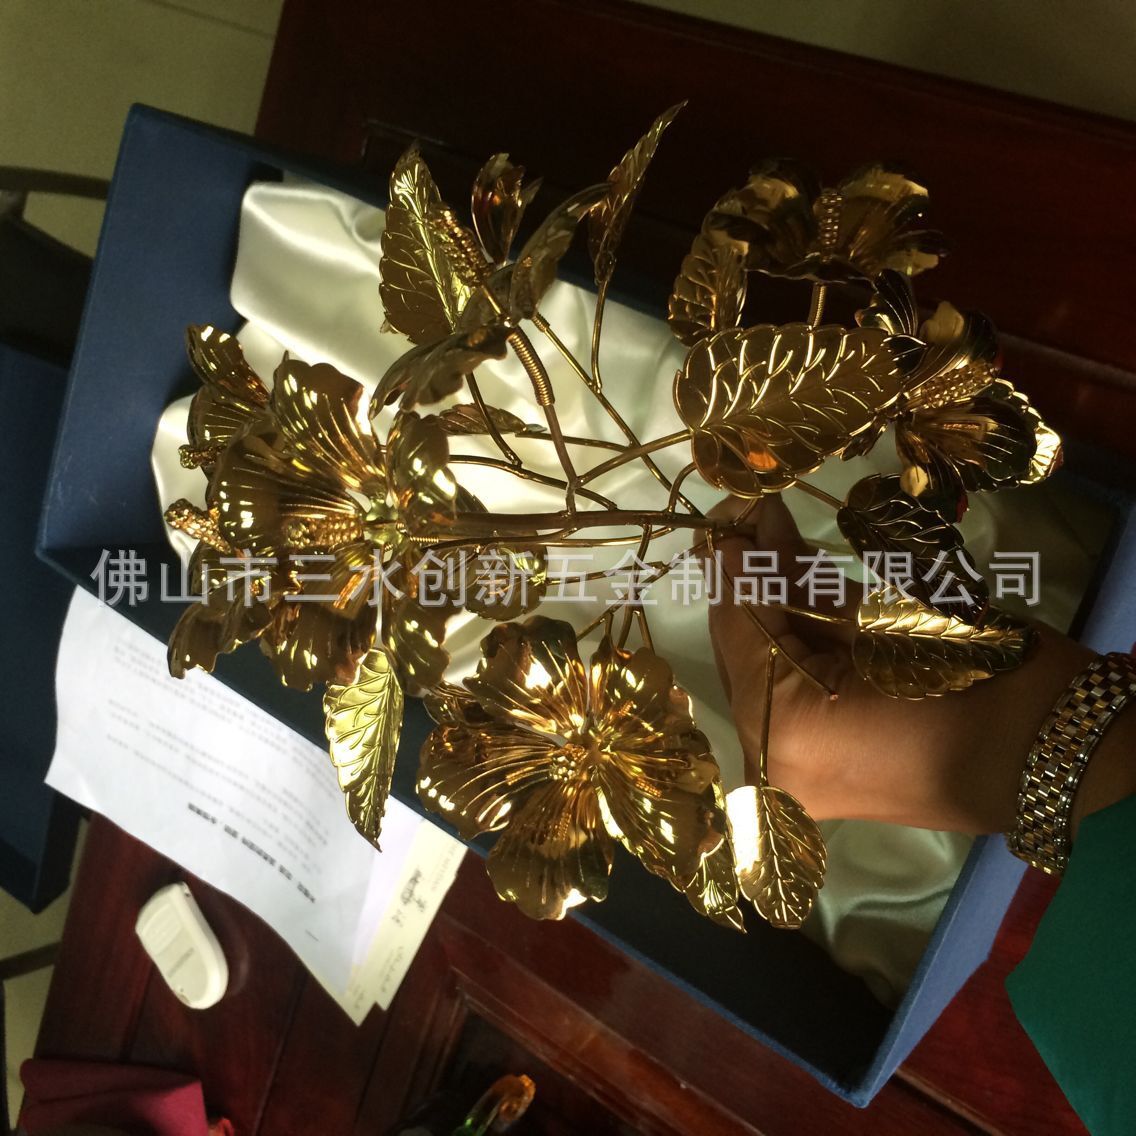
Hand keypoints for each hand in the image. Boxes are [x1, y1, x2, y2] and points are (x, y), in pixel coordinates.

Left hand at [707, 496, 1103, 834]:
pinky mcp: (813, 769)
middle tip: (755, 516)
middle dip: (748, 580)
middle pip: (742, 650)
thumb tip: (752, 536)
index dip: (732, 562)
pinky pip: (787, 694)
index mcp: (781, 727)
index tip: (736, 507)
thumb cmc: (974, 679)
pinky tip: (795, 583)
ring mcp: (790, 770)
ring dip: (770, 605)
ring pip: (763, 669)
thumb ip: (802, 583)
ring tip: (777, 535)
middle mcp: (769, 758)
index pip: (736, 627)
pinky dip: (793, 643)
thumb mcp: (879, 619)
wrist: (1049, 752)